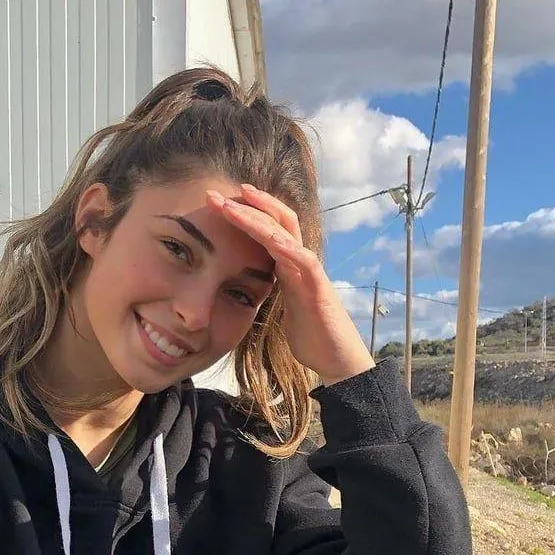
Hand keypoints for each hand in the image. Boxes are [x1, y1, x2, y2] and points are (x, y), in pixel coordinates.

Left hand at [206, 184, 375, 386]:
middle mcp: (300, 263)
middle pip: (278, 221)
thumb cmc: (310, 336)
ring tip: (232, 206)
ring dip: (258, 218)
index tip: (220, 202)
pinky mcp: (319, 290)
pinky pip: (305, 261)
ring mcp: (311, 274)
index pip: (269, 229)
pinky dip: (288, 247)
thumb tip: (245, 289)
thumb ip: (268, 292)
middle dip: (248, 204)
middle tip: (217, 194)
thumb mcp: (281, 308)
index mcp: (288, 266)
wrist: (336, 359)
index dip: (247, 213)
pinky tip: (270, 237)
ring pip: (286, 234)